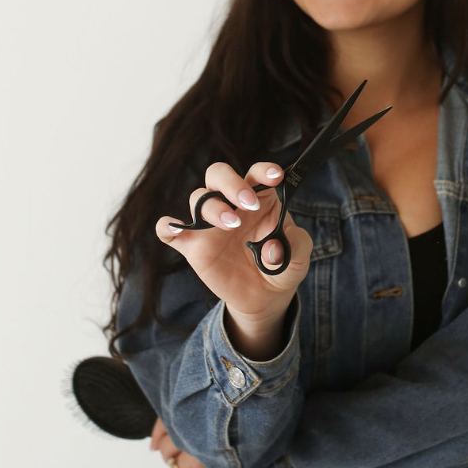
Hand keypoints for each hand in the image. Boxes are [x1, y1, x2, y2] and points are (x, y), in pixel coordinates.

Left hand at [150, 417, 254, 467]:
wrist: (281, 443)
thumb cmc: (258, 421)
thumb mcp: (231, 407)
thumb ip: (206, 410)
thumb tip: (173, 429)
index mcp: (197, 411)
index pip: (164, 424)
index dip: (158, 435)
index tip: (155, 444)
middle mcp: (193, 431)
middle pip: (166, 450)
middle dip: (173, 455)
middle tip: (191, 456)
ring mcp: (198, 454)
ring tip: (207, 467)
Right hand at [155, 161, 312, 328]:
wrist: (264, 297)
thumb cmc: (283, 267)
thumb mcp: (300, 257)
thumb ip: (296, 245)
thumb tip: (272, 249)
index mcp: (260, 199)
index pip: (257, 174)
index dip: (264, 170)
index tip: (276, 177)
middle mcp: (231, 204)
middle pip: (219, 175)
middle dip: (231, 183)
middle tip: (248, 203)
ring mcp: (209, 224)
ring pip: (198, 198)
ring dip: (213, 207)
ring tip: (232, 225)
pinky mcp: (192, 246)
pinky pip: (169, 231)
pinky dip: (168, 226)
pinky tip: (176, 228)